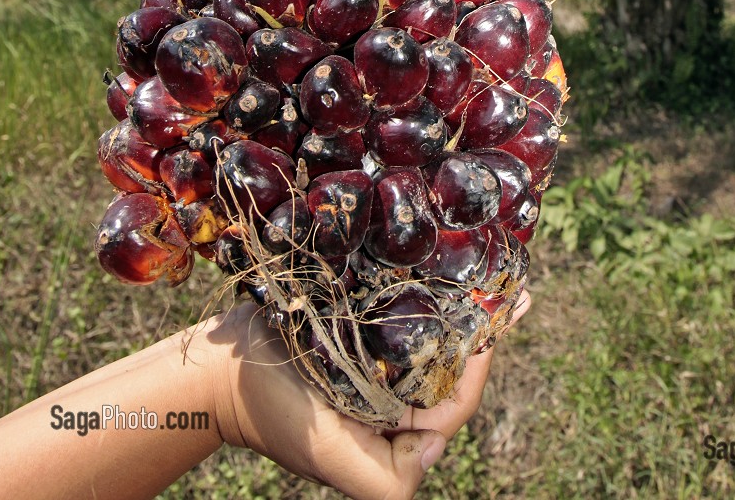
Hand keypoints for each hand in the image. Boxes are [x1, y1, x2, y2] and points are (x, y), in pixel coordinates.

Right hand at [203, 290, 530, 499]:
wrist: (220, 371)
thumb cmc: (277, 416)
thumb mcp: (331, 458)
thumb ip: (388, 479)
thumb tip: (440, 446)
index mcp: (395, 427)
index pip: (453, 401)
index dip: (477, 363)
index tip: (494, 320)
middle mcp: (391, 391)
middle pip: (449, 362)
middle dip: (481, 326)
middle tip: (514, 287)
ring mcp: (375, 356)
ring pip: (430, 331)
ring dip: (461, 302)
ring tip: (492, 268)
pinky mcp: (357, 324)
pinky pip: (401, 308)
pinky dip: (426, 287)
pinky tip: (446, 257)